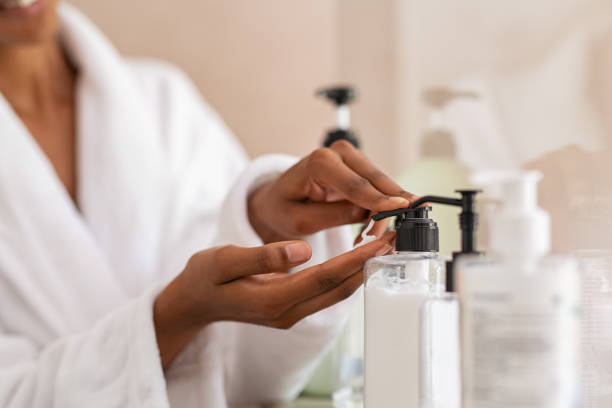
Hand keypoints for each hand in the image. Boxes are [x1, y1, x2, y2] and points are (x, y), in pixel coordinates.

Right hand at [153, 231, 394, 367]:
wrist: (194, 303)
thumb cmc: (204, 278)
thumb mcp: (222, 261)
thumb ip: (262, 257)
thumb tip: (302, 250)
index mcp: (273, 300)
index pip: (324, 278)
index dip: (355, 260)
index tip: (382, 241)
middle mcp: (288, 312)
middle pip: (338, 289)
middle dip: (370, 264)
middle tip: (396, 238)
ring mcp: (291, 314)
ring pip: (336, 293)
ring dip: (362, 269)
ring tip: (385, 244)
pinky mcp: (292, 308)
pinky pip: (327, 292)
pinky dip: (346, 274)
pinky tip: (358, 257)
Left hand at [248, 140, 415, 242]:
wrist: (277, 199)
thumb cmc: (283, 209)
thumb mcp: (299, 220)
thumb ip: (332, 216)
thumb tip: (366, 213)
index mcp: (319, 162)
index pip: (355, 184)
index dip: (379, 199)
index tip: (402, 208)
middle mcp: (338, 152)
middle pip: (375, 181)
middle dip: (389, 207)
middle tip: (398, 235)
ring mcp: (352, 157)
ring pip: (382, 185)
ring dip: (384, 211)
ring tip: (369, 237)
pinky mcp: (360, 168)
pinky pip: (379, 188)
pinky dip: (381, 207)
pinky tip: (373, 226)